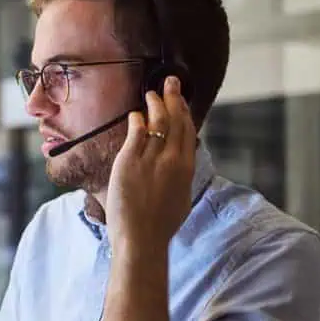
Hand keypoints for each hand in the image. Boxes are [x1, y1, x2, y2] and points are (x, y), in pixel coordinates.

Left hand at [106, 77, 196, 250]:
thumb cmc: (159, 225)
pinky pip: (136, 132)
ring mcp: (151, 159)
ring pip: (158, 122)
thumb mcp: (181, 198)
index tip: (181, 99)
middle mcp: (172, 159)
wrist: (141, 238)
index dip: (185, 111)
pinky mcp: (130, 161)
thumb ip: (182, 176)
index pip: (188, 131)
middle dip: (174, 98)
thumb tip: (182, 161)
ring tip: (152, 93)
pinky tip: (136, 113)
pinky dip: (137, 119)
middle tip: (171, 82)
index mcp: (186, 168)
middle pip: (176, 121)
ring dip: (155, 104)